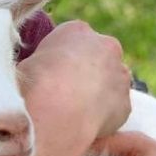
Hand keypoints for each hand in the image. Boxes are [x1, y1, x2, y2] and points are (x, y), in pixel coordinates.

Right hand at [18, 21, 131, 155]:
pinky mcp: (126, 102)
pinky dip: (106, 116)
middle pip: (100, 57)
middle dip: (90, 72)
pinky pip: (116, 108)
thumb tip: (43, 74)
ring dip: (101, 93)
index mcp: (77, 30)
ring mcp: (120, 74)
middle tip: (70, 94)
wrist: (53, 110)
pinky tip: (87, 125)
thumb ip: (44, 61)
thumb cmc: (32, 85)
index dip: (65, 60)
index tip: (56, 76)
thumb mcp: (28, 61)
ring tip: (78, 112)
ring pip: (113, 82)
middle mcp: (106, 45)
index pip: (75, 41)